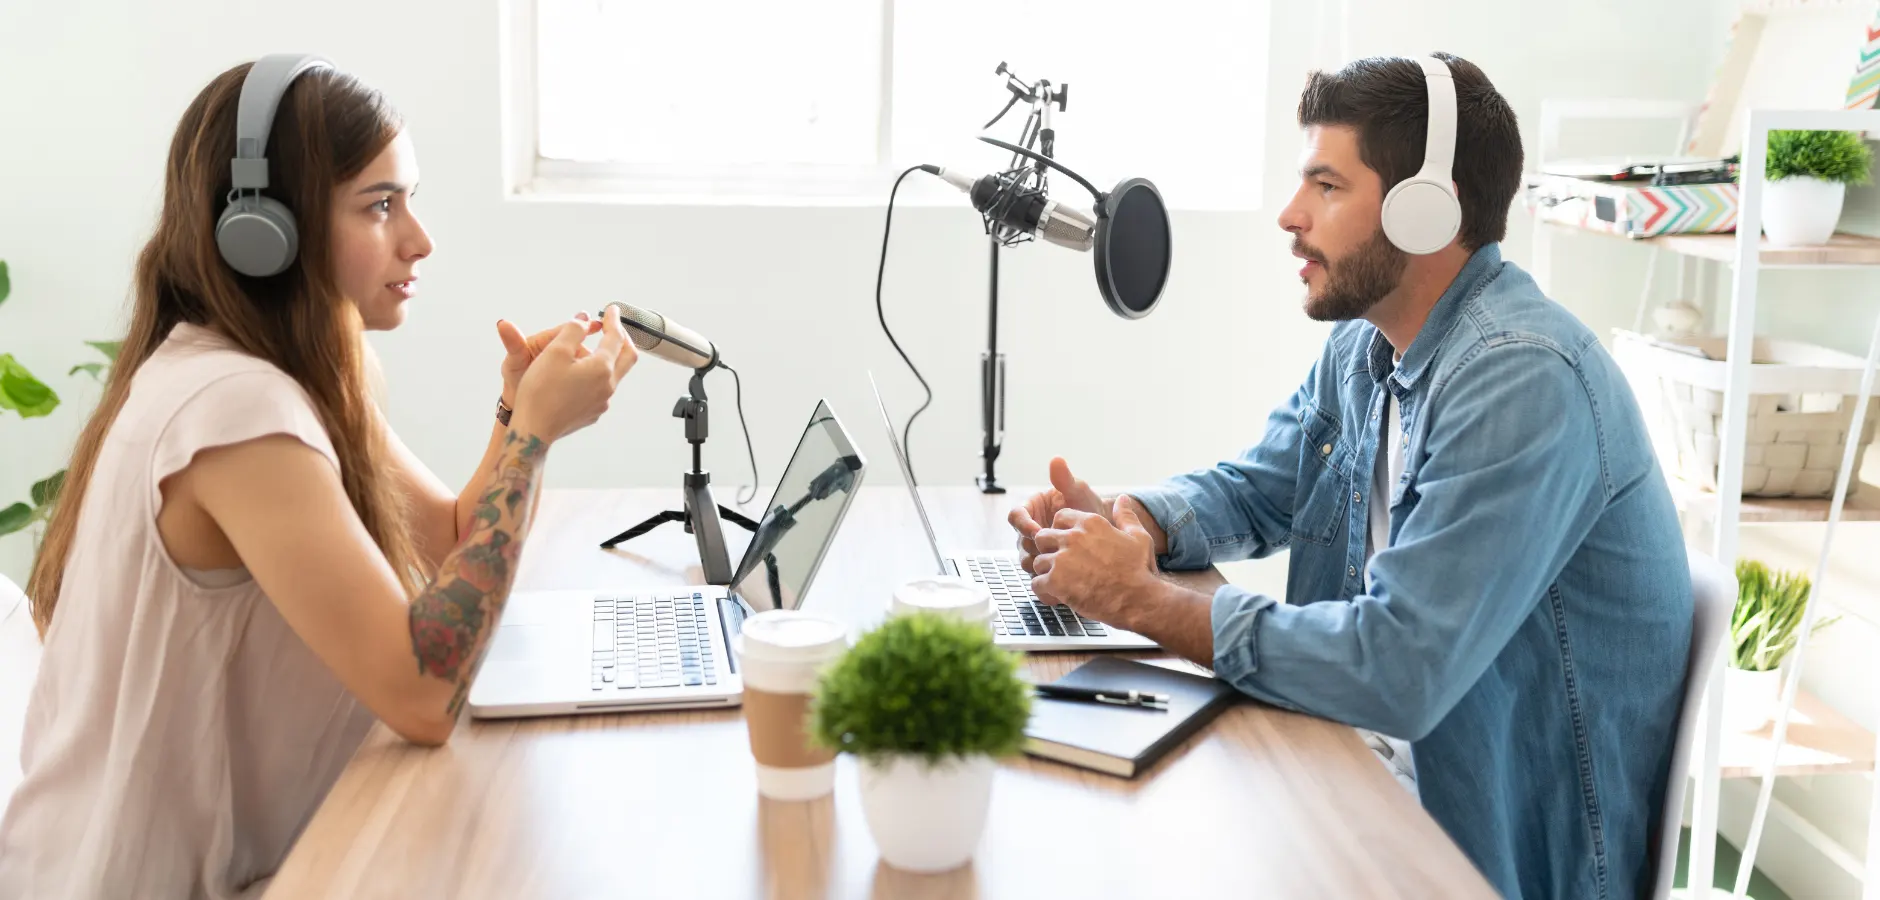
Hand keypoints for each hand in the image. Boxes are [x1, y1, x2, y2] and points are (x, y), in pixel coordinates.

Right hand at [510, 304, 637, 440]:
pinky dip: (598, 374)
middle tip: (613, 326)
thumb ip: (573, 330)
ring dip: (609, 357)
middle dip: (622, 338)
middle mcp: (608, 386)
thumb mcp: (554, 352)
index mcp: (602, 368)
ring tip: (594, 347)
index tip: (611, 309)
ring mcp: (602, 402)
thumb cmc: (541, 390)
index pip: (616, 337)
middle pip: (628, 357)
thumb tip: (584, 321)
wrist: (534, 430)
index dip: (613, 320)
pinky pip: (602, 388)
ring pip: (614, 374)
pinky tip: (583, 372)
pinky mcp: (593, 413)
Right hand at [1007, 457, 1106, 574]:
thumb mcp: (1079, 493)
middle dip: (1034, 546)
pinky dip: (1047, 576)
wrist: (1103, 532)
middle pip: (1020, 541)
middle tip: (1053, 549)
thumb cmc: (1089, 508)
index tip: (1038, 530)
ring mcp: (1034, 548)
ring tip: (1060, 561)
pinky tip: (1063, 574)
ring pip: (1026, 560)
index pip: (1016, 516)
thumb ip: (1065, 479)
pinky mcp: (1043, 565)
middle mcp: (1029, 529)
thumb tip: (1056, 460)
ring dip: (1039, 562)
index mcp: (1032, 509)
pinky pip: (1037, 574)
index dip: (1024, 524)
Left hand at [1029, 499, 1161, 627]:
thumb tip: (1122, 499)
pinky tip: (1058, 596)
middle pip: (1042, 537)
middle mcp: (1073, 537)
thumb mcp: (1138, 537)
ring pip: (1038, 562)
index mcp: (1090, 523)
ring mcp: (1062, 559)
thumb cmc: (1139, 570)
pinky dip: (1044, 592)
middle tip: (1062, 566)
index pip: (1060, 517)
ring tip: (1062, 584)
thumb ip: (1126, 516)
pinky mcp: (1056, 581)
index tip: (1068, 545)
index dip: (1061, 531)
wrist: (1138, 599)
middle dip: (1049, 550)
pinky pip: (1036, 583)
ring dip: (1047, 573)